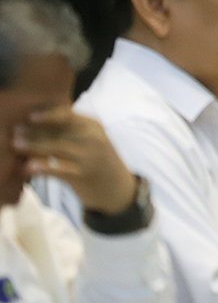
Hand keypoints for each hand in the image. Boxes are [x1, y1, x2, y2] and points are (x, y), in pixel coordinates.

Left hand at [12, 107, 136, 213]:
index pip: (68, 115)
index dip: (48, 115)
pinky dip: (41, 167)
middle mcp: (92, 139)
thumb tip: (35, 125)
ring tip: (15, 144)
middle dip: (35, 130)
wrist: (117, 187)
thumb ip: (70, 132)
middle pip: (59, 131)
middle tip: (15, 130)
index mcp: (93, 126)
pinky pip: (58, 169)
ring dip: (33, 146)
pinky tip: (26, 167)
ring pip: (56, 148)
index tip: (30, 116)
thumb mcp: (91, 140)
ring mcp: (88, 157)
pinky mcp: (82, 175)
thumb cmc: (98, 160)